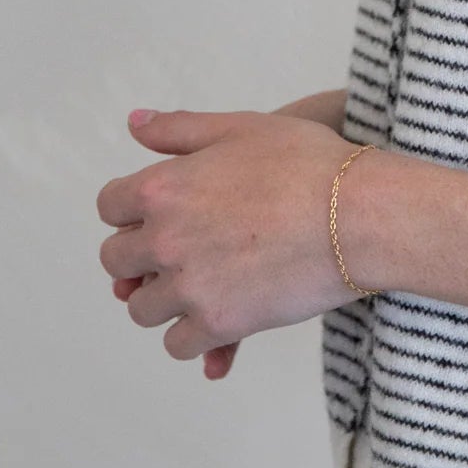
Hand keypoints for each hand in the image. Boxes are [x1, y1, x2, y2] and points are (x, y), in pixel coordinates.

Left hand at [98, 107, 377, 365]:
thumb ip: (180, 129)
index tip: (159, 215)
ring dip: (164, 300)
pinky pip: (179, 346)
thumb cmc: (307, 162)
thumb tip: (135, 122)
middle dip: (140, 258)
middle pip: (117, 262)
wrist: (358, 214)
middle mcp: (164, 239)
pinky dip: (194, 337)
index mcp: (162, 188)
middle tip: (179, 254)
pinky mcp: (219, 324)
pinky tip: (216, 320)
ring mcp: (188, 286)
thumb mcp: (242, 127)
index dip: (131, 209)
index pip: (110, 206)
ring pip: (143, 309)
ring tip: (198, 288)